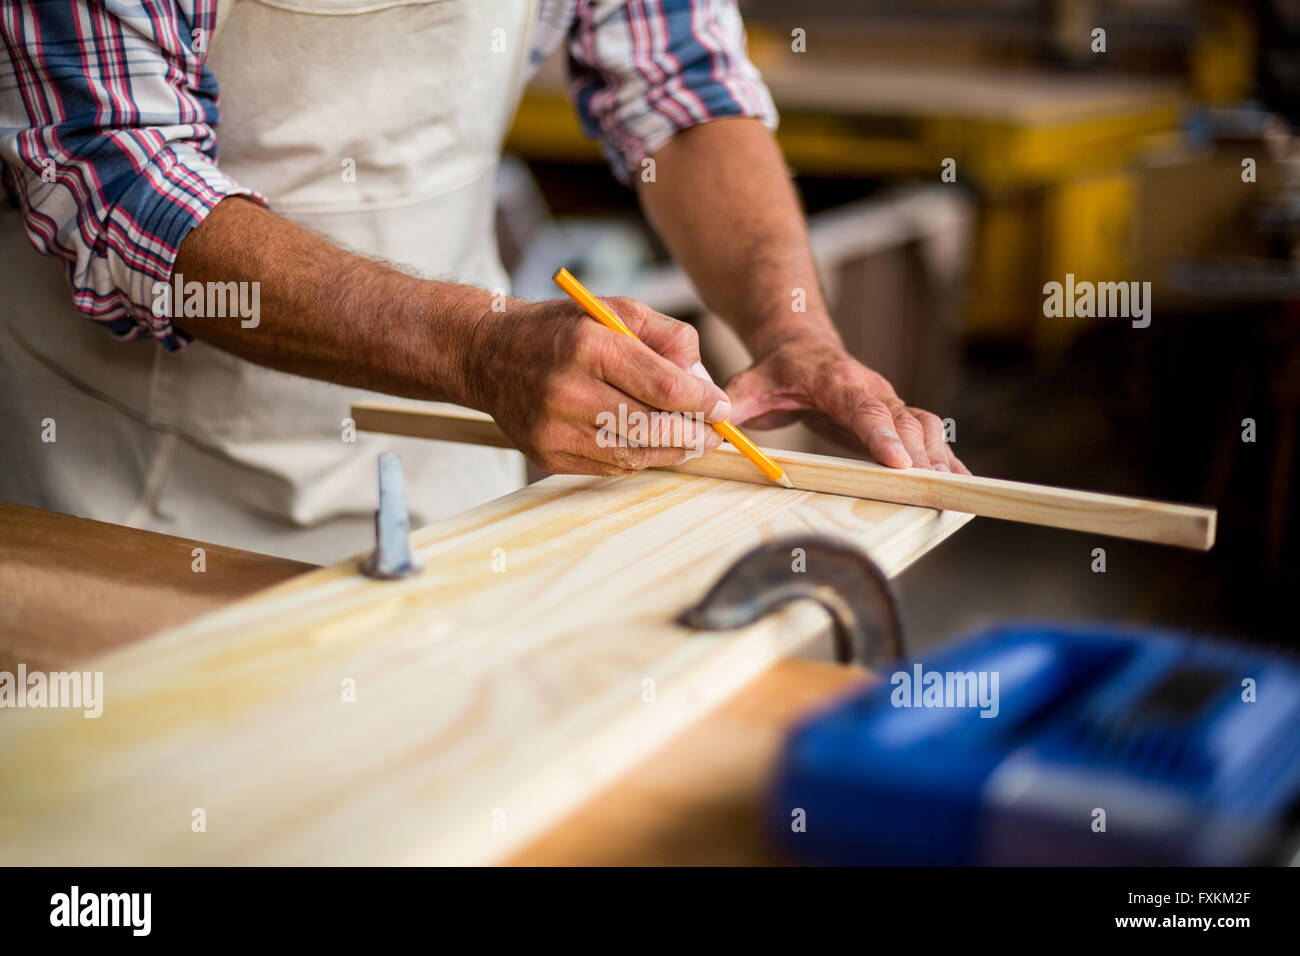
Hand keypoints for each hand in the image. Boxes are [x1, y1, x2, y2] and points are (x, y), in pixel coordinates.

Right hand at [464, 297, 726, 475]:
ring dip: (671, 452)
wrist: (488, 355)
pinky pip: (609, 467)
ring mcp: (554, 428)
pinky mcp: (546, 455)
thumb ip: (667, 338)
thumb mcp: (615, 311)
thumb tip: (704, 381)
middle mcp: (567, 389)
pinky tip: (651, 446)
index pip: (662, 386)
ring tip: (690, 442)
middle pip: (651, 426)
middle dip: (693, 434)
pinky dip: (639, 459)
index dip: (701, 403)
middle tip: (714, 433)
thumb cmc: (561, 330)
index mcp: (589, 345)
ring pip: (634, 454)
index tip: (722, 408)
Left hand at [723, 330, 968, 473]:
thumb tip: (714, 426)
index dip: (883, 434)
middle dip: (920, 453)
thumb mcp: (750, 383)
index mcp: (838, 381)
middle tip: (931, 485)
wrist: (803, 347)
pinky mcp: (897, 418)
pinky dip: (946, 457)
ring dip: (939, 457)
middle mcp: (872, 389)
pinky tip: (961, 482)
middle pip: (904, 421)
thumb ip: (735, 403)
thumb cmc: (778, 370)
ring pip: (924, 427)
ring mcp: (889, 403)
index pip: (865, 408)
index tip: (899, 461)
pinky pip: (928, 435)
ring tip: (953, 488)